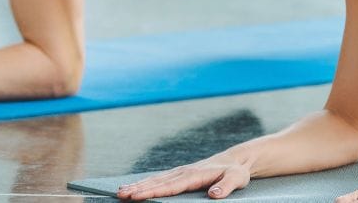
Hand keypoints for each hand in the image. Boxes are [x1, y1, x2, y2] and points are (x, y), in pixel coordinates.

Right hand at [116, 153, 251, 199]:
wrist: (235, 160)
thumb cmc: (235, 172)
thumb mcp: (236, 179)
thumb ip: (225, 187)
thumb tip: (214, 195)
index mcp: (194, 175)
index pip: (170, 186)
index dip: (153, 192)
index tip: (137, 196)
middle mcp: (184, 172)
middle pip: (157, 182)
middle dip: (138, 189)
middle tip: (120, 195)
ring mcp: (180, 172)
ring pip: (155, 180)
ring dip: (138, 186)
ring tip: (121, 191)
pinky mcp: (180, 175)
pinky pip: (159, 180)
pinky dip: (145, 183)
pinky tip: (135, 187)